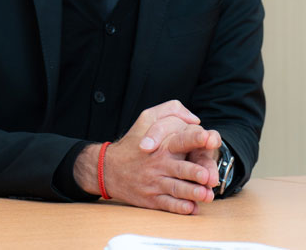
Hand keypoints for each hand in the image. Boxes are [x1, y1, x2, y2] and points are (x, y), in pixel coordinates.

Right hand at [76, 101, 218, 214]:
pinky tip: (191, 208)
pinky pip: (168, 204)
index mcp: (163, 145)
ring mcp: (156, 182)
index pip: (181, 140)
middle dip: (195, 172)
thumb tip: (194, 118)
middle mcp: (160, 164)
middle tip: (208, 176)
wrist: (108, 168)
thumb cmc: (134, 143)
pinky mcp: (152, 199)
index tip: (209, 138)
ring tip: (206, 195)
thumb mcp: (146, 119)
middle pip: (181, 169)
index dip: (196, 139)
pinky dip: (180, 207)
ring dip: (192, 192)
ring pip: (177, 189)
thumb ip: (171, 111)